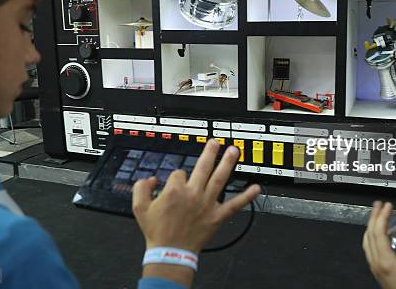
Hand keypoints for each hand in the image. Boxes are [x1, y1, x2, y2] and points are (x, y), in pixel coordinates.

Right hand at [133, 139, 260, 284]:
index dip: (177, 178)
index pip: (179, 173)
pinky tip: (256, 188)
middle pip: (203, 167)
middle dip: (210, 152)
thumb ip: (141, 188)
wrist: (170, 253)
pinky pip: (235, 205)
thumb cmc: (157, 232)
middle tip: (215, 142)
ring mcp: (207, 204)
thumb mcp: (139, 208)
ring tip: (234, 151)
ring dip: (227, 163)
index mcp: (175, 190)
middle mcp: (193, 194)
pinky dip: (246, 197)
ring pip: (220, 179)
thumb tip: (152, 179)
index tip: (175, 185)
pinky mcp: (217, 217)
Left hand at [363, 201, 395, 288]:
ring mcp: (376, 270)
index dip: (382, 216)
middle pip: (369, 235)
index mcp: (385, 262)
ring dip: (371, 227)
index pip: (378, 232)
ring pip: (367, 243)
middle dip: (374, 217)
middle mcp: (377, 265)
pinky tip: (381, 237)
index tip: (388, 205)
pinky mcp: (380, 274)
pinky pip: (371, 251)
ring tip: (378, 217)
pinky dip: (373, 238)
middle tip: (380, 205)